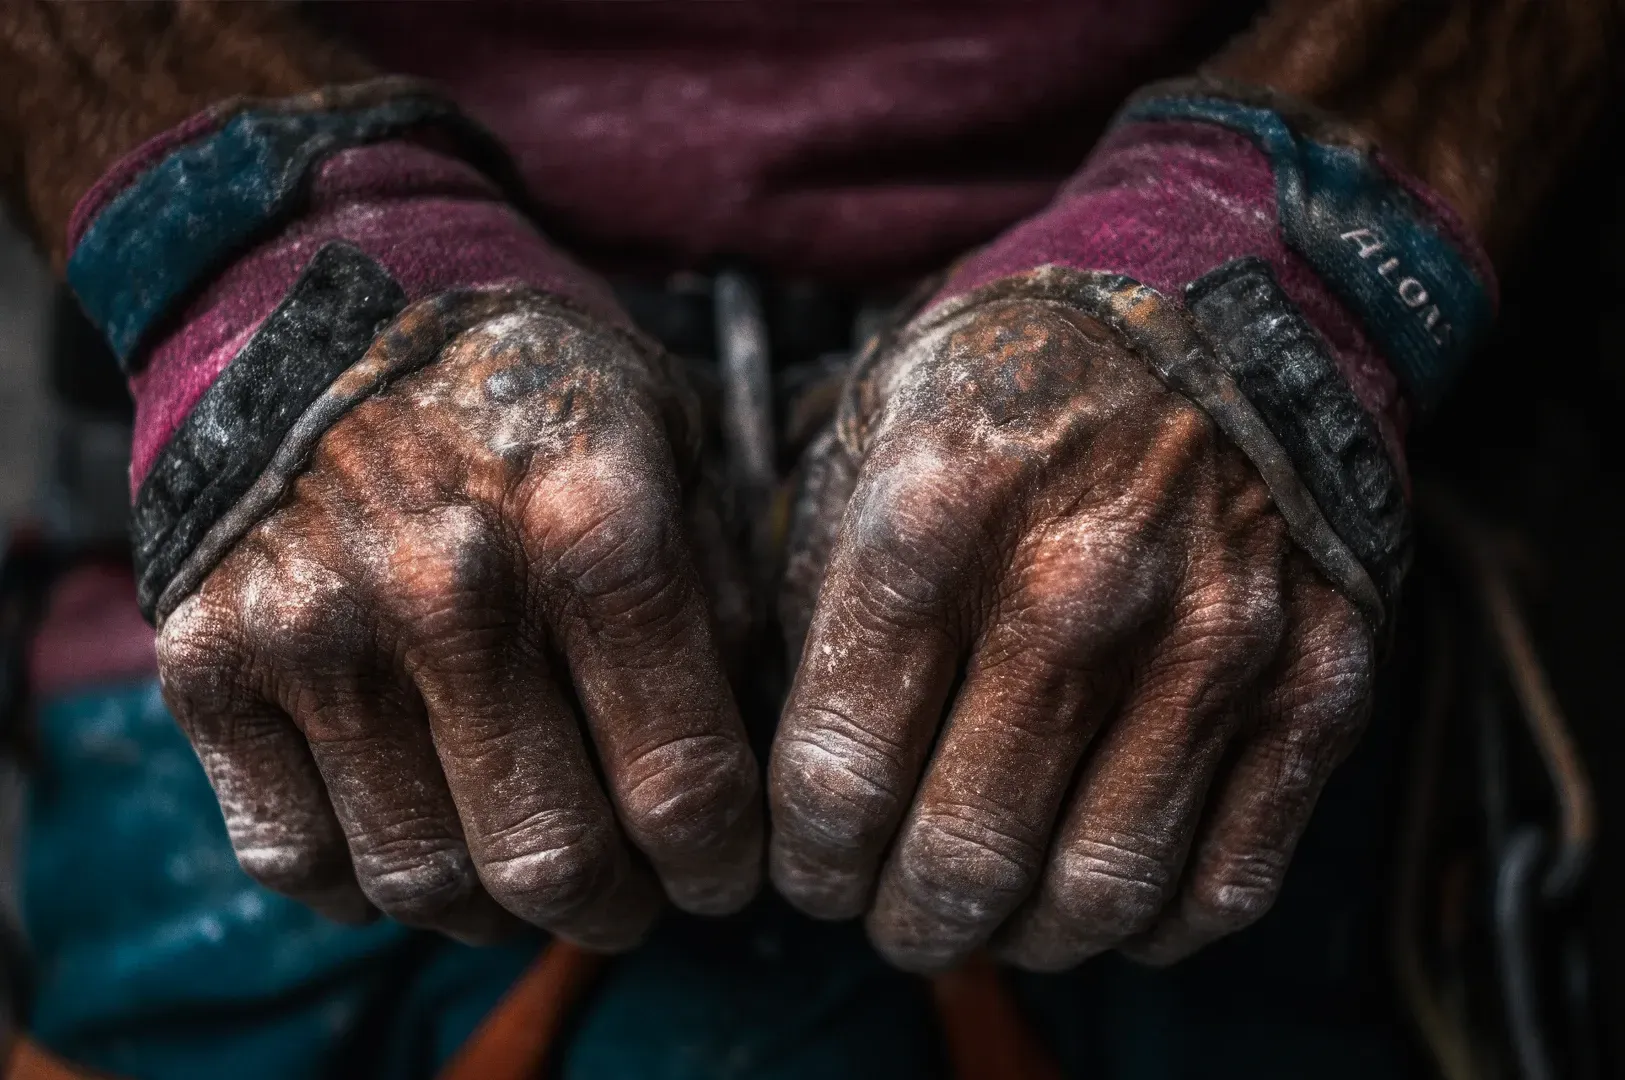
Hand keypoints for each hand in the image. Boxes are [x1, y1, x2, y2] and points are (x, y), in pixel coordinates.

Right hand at [158, 292, 761, 948]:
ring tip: (531, 867)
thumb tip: (751, 764)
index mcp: (591, 522)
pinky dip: (371, 882)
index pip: (682, 781)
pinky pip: (298, 858)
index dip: (720, 863)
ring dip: (499, 909)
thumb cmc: (522, 385)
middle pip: (554, 859)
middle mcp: (447, 584)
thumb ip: (723, 597)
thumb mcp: (668, 440)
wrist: (311, 295)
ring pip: (426, 881)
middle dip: (618, 907)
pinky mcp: (206, 662)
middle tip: (636, 892)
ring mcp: (312, 629)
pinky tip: (423, 835)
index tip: (724, 872)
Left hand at [770, 291, 1373, 970]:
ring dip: (1022, 936)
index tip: (809, 869)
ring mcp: (1216, 637)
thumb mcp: (874, 425)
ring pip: (1098, 891)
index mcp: (939, 513)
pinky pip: (1231, 879)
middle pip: (964, 854)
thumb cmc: (1027, 371)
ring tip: (992, 914)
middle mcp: (1081, 583)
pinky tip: (1104, 898)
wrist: (1233, 291)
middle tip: (890, 915)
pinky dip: (1154, 926)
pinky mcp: (1320, 678)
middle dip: (903, 920)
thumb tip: (804, 763)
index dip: (807, 860)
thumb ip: (822, 589)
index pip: (839, 773)